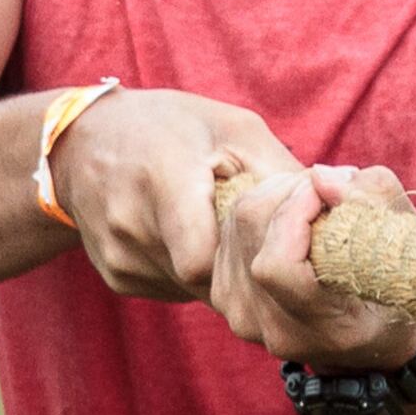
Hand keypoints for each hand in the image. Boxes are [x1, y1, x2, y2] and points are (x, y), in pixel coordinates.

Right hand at [43, 87, 300, 305]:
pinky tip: (183, 235)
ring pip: (194, 287)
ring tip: (209, 223)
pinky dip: (189, 269)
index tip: (262, 234)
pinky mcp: (115, 277)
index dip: (244, 255)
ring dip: (216, 266)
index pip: (204, 258)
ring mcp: (118, 256)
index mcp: (161, 178)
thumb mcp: (230, 127)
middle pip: (208, 276)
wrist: (79, 143)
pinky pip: (173, 288)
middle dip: (236, 260)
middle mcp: (130, 223)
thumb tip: (336, 208)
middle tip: (246, 231)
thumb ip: (280, 172)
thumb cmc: (169, 126)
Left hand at [210, 162, 415, 370]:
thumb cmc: (399, 283)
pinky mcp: (226, 298)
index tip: (324, 190)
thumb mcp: (409, 243)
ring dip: (271, 196)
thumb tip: (318, 176)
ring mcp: (244, 317)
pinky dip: (256, 211)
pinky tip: (287, 215)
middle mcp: (275, 330)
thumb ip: (372, 201)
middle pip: (250, 232)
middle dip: (286, 190)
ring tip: (310, 196)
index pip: (275, 266)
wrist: (371, 336)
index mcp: (325, 328)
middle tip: (323, 183)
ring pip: (234, 225)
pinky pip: (226, 233)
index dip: (293, 214)